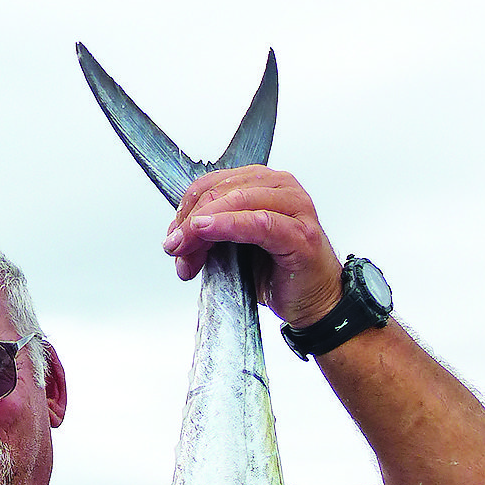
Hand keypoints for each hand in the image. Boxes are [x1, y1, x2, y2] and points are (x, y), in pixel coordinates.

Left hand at [162, 166, 343, 328]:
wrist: (311, 301)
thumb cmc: (274, 273)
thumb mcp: (229, 252)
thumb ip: (205, 240)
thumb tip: (175, 242)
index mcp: (261, 184)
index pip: (212, 183)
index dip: (185, 209)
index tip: (172, 240)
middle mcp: (279, 187)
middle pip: (221, 190)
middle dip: (190, 221)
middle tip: (175, 249)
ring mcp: (294, 207)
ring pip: (238, 200)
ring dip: (204, 224)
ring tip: (184, 246)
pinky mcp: (300, 234)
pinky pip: (260, 223)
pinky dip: (230, 225)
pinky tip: (208, 230)